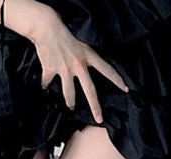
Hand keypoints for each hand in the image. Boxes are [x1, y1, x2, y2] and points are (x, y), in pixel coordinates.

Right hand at [28, 6, 128, 122]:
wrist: (46, 27)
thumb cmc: (64, 32)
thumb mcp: (80, 43)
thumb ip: (84, 58)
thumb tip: (84, 70)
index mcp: (88, 56)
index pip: (107, 70)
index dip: (117, 80)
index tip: (126, 89)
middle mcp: (78, 65)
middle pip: (90, 90)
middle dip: (95, 107)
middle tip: (100, 119)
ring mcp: (64, 69)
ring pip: (69, 93)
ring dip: (69, 102)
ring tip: (71, 107)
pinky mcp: (51, 70)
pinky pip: (48, 82)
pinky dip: (45, 85)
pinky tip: (44, 87)